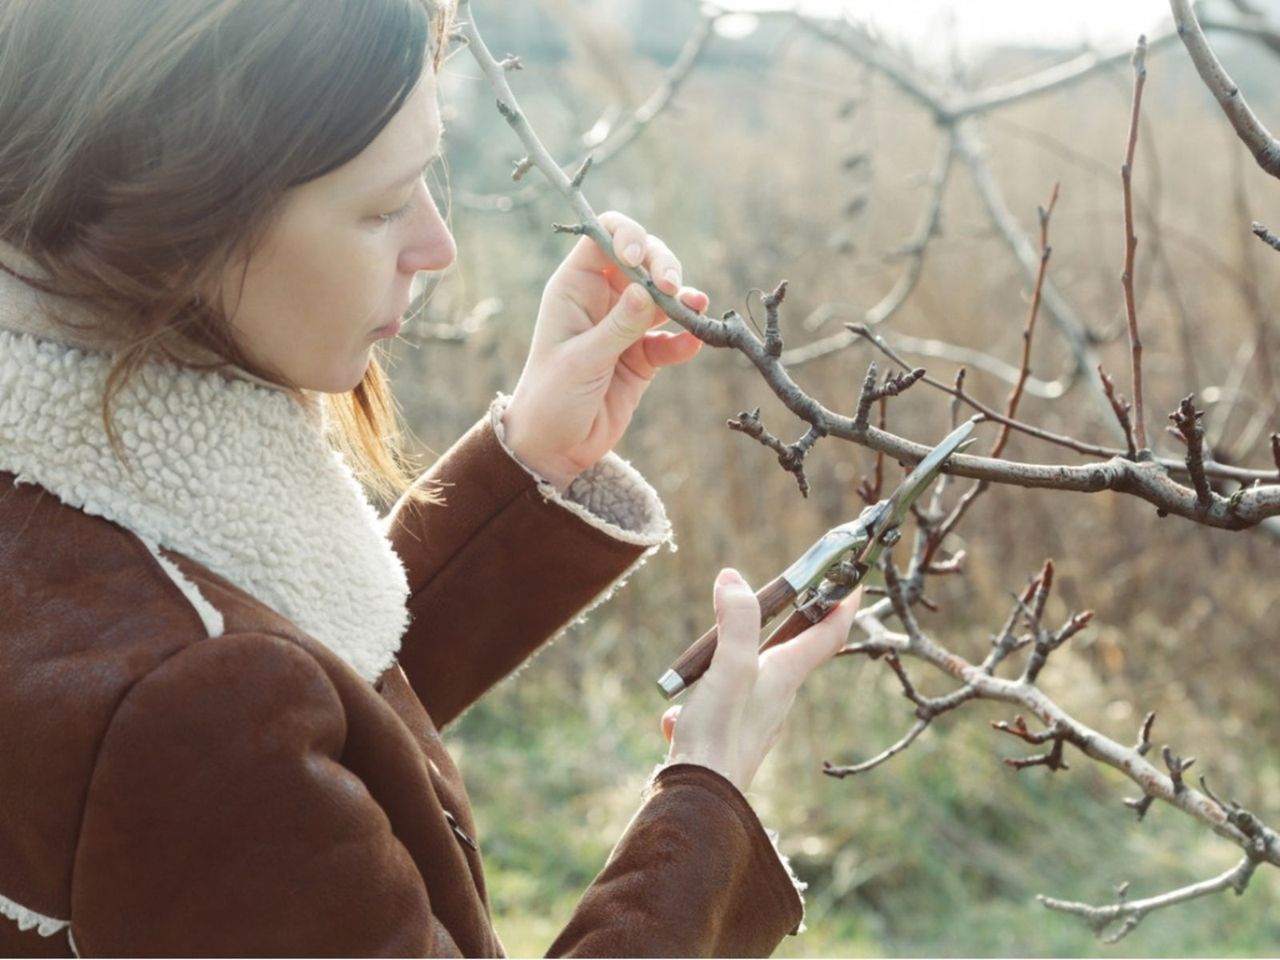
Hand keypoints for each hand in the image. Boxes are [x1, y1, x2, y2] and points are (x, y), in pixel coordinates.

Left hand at [501, 212, 707, 492]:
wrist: (554, 448)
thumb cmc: (551, 398)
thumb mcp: (582, 360)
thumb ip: (618, 326)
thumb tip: (649, 290)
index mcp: (574, 288)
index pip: (605, 237)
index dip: (628, 236)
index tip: (640, 259)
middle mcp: (601, 299)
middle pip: (643, 260)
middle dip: (664, 266)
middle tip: (675, 290)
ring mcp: (624, 326)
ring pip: (663, 296)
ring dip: (682, 299)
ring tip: (695, 309)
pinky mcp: (642, 356)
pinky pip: (670, 338)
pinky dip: (684, 339)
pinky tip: (691, 345)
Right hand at [661, 569, 861, 794]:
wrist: (699, 802)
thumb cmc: (719, 735)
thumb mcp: (729, 668)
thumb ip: (736, 622)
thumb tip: (733, 579)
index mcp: (785, 675)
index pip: (829, 634)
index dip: (844, 603)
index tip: (856, 578)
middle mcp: (778, 697)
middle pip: (793, 651)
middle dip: (790, 622)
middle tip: (782, 595)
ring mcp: (755, 720)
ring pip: (749, 679)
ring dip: (729, 662)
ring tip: (701, 665)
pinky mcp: (730, 737)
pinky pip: (717, 708)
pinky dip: (699, 703)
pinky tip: (676, 717)